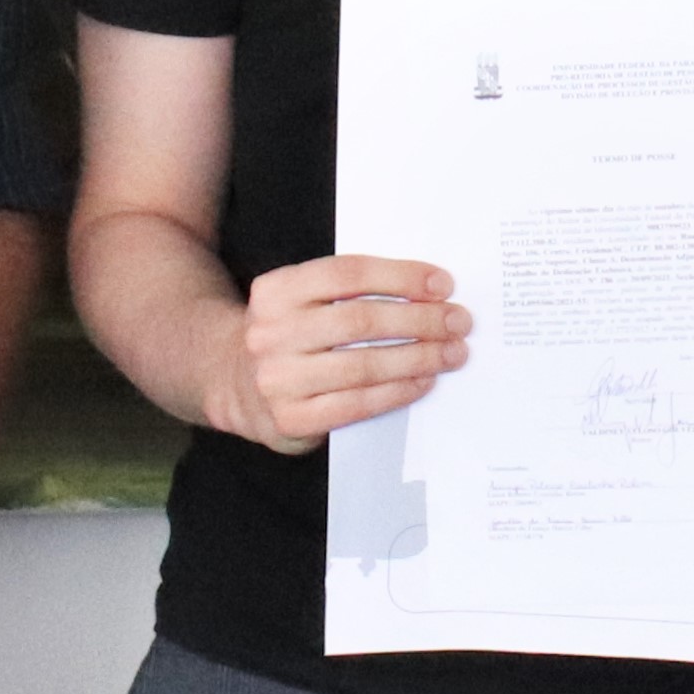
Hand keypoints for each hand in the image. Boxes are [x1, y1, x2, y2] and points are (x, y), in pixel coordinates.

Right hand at [218, 255, 467, 455]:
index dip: (401, 276)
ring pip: (363, 364)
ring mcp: (277, 378)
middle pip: (361, 320)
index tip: (443, 283)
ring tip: (452, 353)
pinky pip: (356, 404)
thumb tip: (428, 291)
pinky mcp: (291, 418)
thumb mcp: (301, 300)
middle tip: (459, 321)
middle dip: (420, 319)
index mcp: (275, 290)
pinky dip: (397, 392)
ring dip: (418, 357)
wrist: (235, 382)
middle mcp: (270, 332)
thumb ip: (348, 292)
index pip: (349, 275)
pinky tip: (423, 382)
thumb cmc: (290, 335)